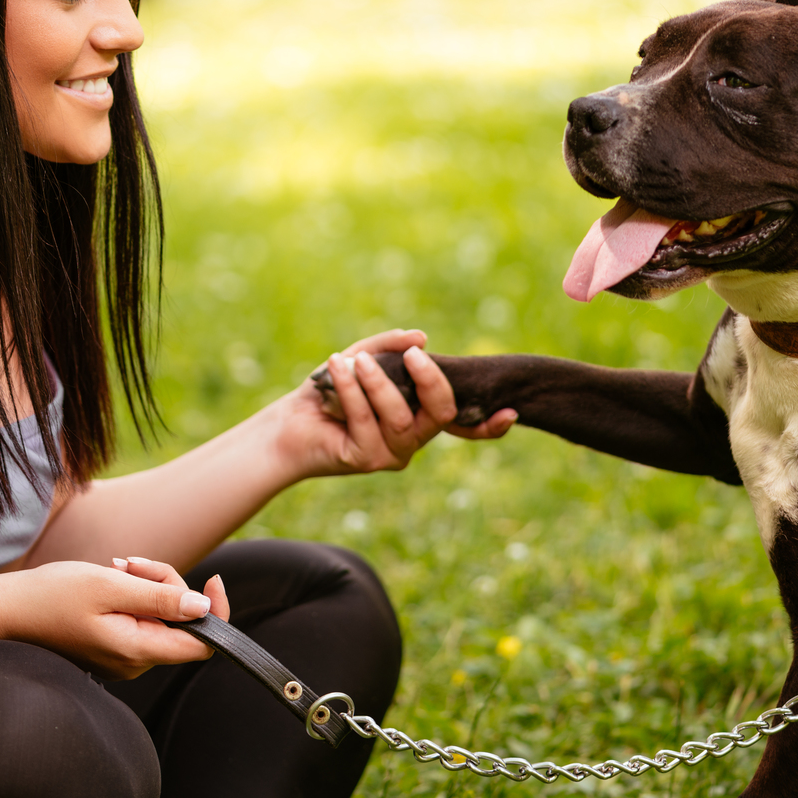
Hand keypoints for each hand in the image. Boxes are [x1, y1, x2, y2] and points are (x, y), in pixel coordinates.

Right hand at [0, 556, 230, 680]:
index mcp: (137, 651)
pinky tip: (109, 581)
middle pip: (181, 620)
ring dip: (146, 584)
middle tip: (130, 563)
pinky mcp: (112, 646)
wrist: (7, 611)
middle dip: (165, 583)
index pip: (202, 645)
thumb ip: (159, 597)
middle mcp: (134, 662)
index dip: (216, 613)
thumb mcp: (110, 586)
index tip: (212, 579)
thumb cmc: (52, 596)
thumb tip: (203, 609)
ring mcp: (123, 656)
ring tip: (115, 569)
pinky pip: (141, 617)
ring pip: (160, 614)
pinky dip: (132, 594)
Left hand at [265, 329, 514, 479]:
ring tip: (355, 360)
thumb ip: (390, 347)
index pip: (461, 422)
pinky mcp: (365, 460)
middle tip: (413, 354)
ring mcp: (391, 454)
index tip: (511, 412)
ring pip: (399, 418)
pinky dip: (351, 389)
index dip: (489, 425)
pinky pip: (365, 421)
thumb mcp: (362, 358)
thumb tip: (422, 338)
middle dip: (431, 380)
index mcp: (418, 415)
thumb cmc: (327, 391)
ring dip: (378, 383)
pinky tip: (337, 367)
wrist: (286, 425)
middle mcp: (412, 439)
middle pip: (441, 413)